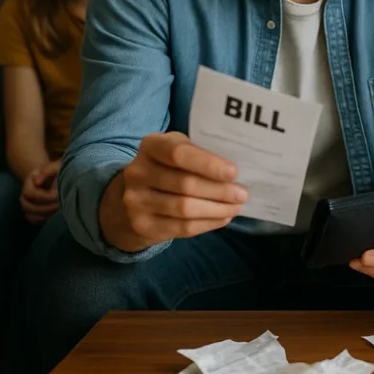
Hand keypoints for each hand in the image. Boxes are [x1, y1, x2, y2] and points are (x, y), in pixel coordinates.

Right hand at [20, 159, 60, 224]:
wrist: (54, 177)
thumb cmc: (56, 172)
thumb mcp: (55, 166)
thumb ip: (48, 170)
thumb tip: (37, 182)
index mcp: (29, 183)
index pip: (31, 194)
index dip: (45, 197)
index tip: (59, 195)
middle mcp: (25, 195)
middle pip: (28, 207)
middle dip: (46, 208)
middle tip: (61, 205)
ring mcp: (27, 206)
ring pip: (31, 215)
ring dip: (45, 215)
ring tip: (59, 211)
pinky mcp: (32, 213)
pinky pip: (34, 220)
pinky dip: (43, 220)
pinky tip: (54, 216)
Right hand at [99, 132, 246, 252]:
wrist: (131, 199)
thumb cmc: (167, 168)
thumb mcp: (178, 150)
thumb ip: (200, 154)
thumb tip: (235, 172)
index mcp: (151, 146)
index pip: (179, 154)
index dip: (208, 164)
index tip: (233, 172)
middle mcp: (138, 172)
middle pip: (185, 184)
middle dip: (219, 191)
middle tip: (242, 194)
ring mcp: (136, 201)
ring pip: (184, 208)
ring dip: (217, 209)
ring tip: (236, 206)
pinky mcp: (143, 225)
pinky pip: (182, 227)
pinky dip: (208, 223)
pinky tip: (223, 218)